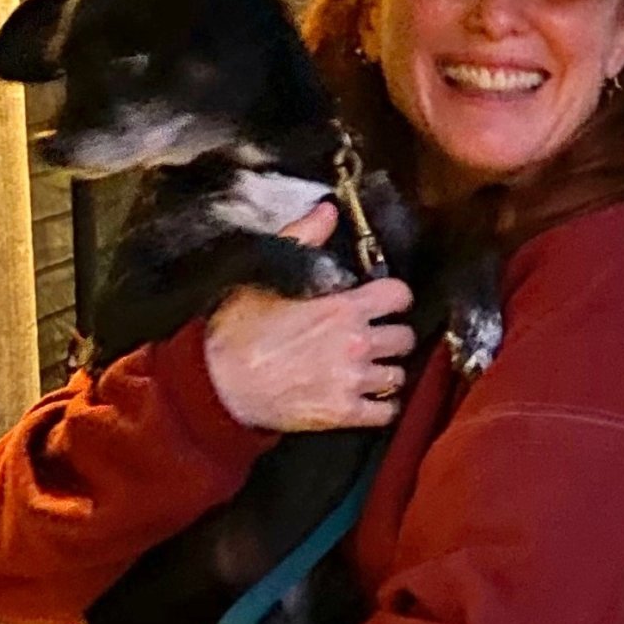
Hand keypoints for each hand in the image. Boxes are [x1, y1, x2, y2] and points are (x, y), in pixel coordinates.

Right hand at [203, 201, 413, 431]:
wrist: (219, 385)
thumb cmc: (238, 331)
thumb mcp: (265, 276)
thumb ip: (302, 239)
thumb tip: (327, 211)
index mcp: (342, 308)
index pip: (399, 295)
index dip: (394, 297)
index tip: (385, 303)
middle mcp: (356, 343)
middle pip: (404, 337)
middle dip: (392, 335)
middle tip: (374, 337)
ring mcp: (353, 380)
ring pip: (398, 375)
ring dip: (386, 371)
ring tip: (369, 368)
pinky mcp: (345, 413)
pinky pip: (387, 413)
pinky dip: (382, 407)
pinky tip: (367, 398)